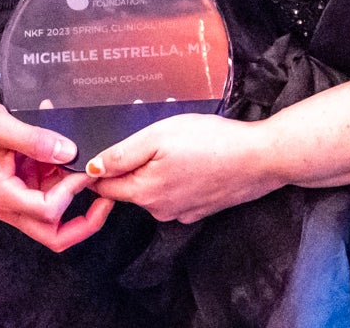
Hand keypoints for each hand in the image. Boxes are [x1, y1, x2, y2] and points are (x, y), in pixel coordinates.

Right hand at [0, 98, 113, 251]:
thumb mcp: (1, 125)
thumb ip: (36, 139)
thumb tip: (69, 152)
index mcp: (3, 195)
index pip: (47, 212)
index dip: (70, 193)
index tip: (82, 169)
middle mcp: (10, 204)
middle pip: (52, 233)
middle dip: (83, 223)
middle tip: (106, 201)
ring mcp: (15, 197)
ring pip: (52, 215)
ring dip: (72, 195)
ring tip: (87, 167)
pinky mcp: (18, 186)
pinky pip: (45, 192)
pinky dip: (60, 178)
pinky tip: (64, 154)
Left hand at [86, 114, 280, 223]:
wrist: (259, 159)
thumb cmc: (211, 142)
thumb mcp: (159, 136)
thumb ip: (122, 154)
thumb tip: (90, 169)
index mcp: (145, 192)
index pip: (105, 188)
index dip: (97, 170)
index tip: (100, 151)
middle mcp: (160, 210)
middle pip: (130, 188)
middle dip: (133, 165)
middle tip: (152, 138)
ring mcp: (182, 213)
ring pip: (154, 190)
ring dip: (157, 171)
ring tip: (178, 146)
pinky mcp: (200, 209)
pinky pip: (176, 194)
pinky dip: (178, 178)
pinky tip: (194, 160)